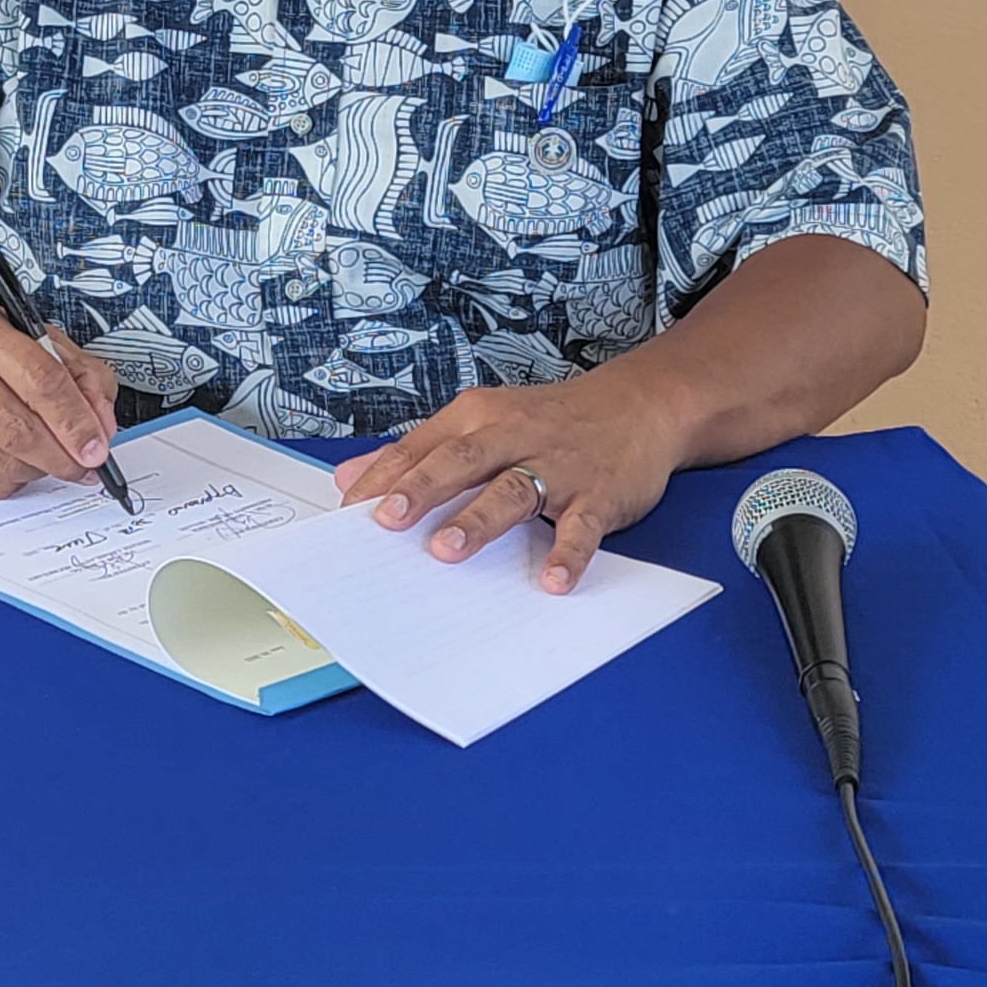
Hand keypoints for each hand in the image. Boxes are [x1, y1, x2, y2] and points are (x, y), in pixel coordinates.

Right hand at [0, 301, 118, 499]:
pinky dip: (9, 480)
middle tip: (83, 463)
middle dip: (62, 456)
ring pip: (4, 466)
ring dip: (37, 469)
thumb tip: (102, 427)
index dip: (77, 421)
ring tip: (41, 453)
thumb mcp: (33, 338)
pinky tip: (7, 458)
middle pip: (20, 432)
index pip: (40, 381)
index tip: (98, 447)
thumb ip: (81, 375)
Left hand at [331, 371, 692, 594]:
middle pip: (461, 461)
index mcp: (478, 417)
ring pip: (513, 491)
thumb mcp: (480, 422)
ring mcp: (558, 466)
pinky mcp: (599, 495)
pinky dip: (567, 554)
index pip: (420, 447)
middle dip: (421, 490)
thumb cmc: (549, 421)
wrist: (639, 406)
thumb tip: (348, 476)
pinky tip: (552, 581)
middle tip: (386, 522)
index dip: (382, 478)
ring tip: (447, 550)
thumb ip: (416, 451)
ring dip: (478, 520)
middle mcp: (514, 436)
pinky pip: (581, 527)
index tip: (346, 510)